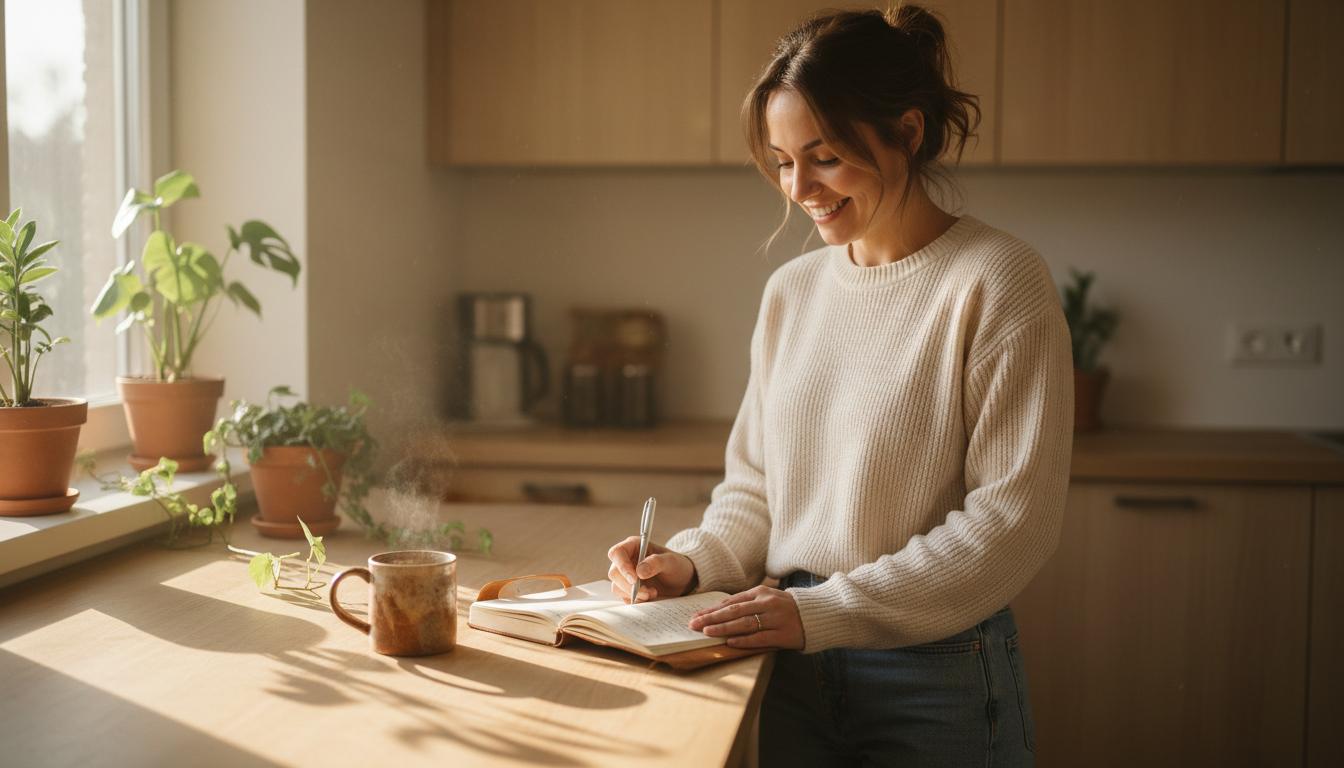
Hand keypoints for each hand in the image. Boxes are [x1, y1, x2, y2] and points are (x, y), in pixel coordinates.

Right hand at [606, 537, 695, 602]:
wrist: (682, 580)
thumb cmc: (676, 565)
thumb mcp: (671, 561)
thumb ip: (656, 562)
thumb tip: (639, 572)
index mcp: (633, 546)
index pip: (617, 553)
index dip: (622, 566)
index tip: (635, 579)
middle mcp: (626, 560)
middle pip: (614, 573)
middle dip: (629, 585)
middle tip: (648, 592)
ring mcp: (625, 575)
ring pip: (617, 587)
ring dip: (634, 594)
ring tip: (653, 593)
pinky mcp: (628, 589)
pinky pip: (624, 597)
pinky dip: (636, 600)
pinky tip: (650, 596)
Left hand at [688, 585, 803, 649]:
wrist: (816, 614)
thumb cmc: (785, 608)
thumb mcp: (766, 599)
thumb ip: (746, 604)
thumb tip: (718, 612)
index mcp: (760, 593)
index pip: (730, 602)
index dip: (711, 609)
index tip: (695, 616)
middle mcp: (767, 603)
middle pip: (733, 611)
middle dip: (711, 618)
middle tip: (694, 624)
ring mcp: (775, 618)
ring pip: (744, 624)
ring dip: (723, 628)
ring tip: (707, 632)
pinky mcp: (783, 634)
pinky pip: (760, 637)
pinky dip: (744, 640)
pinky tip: (730, 643)